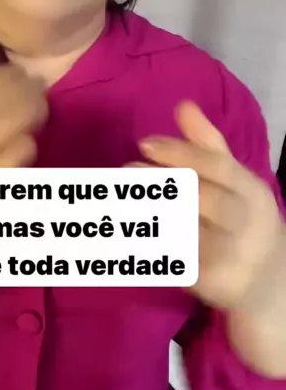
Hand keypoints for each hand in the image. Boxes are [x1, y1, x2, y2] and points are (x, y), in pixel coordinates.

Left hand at [134, 102, 284, 311]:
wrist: (268, 283)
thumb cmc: (242, 220)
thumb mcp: (234, 181)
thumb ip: (207, 145)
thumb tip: (183, 105)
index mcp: (252, 192)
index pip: (218, 166)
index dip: (181, 153)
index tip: (144, 143)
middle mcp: (247, 223)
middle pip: (206, 199)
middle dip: (164, 183)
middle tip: (127, 170)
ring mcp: (232, 256)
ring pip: (189, 233)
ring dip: (152, 214)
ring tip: (122, 198)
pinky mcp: (212, 284)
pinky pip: (177, 263)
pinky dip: (151, 247)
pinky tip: (125, 233)